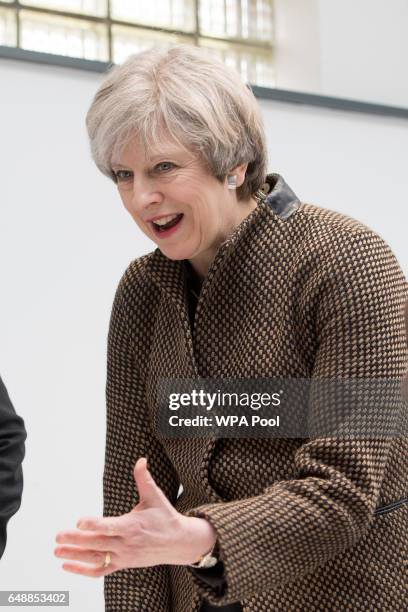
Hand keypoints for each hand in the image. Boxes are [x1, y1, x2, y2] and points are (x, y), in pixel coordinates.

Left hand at [54, 457, 216, 576]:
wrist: (178, 543)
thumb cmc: (165, 517)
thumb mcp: (155, 496)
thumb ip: (144, 479)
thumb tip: (141, 459)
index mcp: (132, 526)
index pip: (110, 526)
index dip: (94, 524)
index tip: (80, 521)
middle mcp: (126, 543)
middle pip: (98, 543)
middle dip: (76, 540)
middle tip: (58, 535)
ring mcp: (124, 556)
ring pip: (96, 558)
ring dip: (75, 555)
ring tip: (57, 550)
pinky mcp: (123, 564)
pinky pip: (101, 570)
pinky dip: (83, 570)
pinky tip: (67, 565)